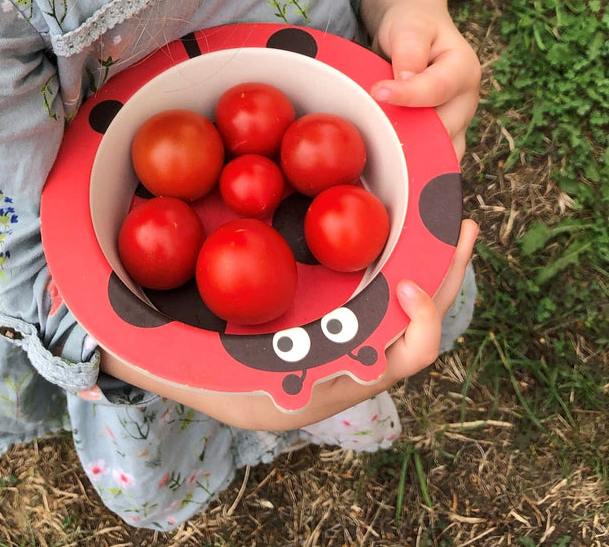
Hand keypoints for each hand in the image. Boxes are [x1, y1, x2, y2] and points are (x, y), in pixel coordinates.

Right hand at [99, 220, 477, 430]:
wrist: (152, 348)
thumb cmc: (159, 351)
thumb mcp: (162, 348)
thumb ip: (173, 337)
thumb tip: (165, 326)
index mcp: (302, 389)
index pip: (383, 370)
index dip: (411, 330)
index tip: (406, 282)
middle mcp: (326, 371)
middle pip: (407, 338)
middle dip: (440, 287)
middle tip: (459, 230)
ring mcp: (330, 343)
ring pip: (397, 314)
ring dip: (425, 268)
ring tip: (447, 221)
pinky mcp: (324, 318)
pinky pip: (371, 294)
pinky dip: (390, 259)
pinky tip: (392, 223)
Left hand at [359, 0, 480, 160]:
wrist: (415, 30)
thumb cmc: (411, 25)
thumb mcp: (409, 26)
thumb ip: (409, 50)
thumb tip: (405, 79)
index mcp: (463, 68)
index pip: (437, 89)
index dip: (407, 95)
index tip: (378, 93)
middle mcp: (465, 100)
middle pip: (442, 129)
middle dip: (409, 134)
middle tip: (374, 133)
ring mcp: (457, 122)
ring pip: (442, 153)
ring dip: (414, 158)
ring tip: (384, 157)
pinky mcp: (443, 136)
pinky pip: (433, 160)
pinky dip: (415, 166)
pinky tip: (392, 167)